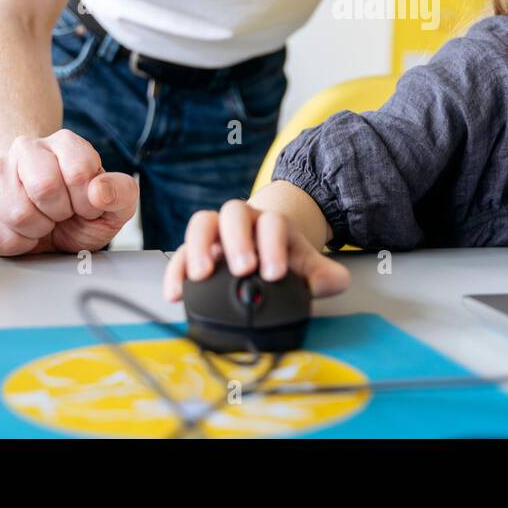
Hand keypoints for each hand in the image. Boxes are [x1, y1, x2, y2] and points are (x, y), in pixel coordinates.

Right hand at [0, 129, 137, 254]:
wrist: (50, 227)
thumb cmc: (83, 213)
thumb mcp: (115, 206)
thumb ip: (121, 193)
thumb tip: (100, 191)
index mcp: (65, 143)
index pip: (78, 171)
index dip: (87, 201)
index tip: (87, 206)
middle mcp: (27, 148)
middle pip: (43, 187)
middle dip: (60, 213)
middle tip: (63, 214)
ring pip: (18, 214)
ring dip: (39, 230)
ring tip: (44, 222)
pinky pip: (0, 237)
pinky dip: (19, 245)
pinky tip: (25, 233)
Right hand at [163, 199, 350, 301]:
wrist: (265, 250)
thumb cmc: (284, 258)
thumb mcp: (308, 265)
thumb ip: (325, 274)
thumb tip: (332, 282)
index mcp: (271, 222)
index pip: (272, 224)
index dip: (273, 245)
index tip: (275, 273)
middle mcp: (242, 221)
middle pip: (234, 213)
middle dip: (237, 240)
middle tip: (242, 268)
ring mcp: (216, 234)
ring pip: (202, 223)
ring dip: (200, 246)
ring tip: (202, 275)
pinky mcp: (195, 252)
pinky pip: (180, 254)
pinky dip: (176, 271)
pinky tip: (175, 294)